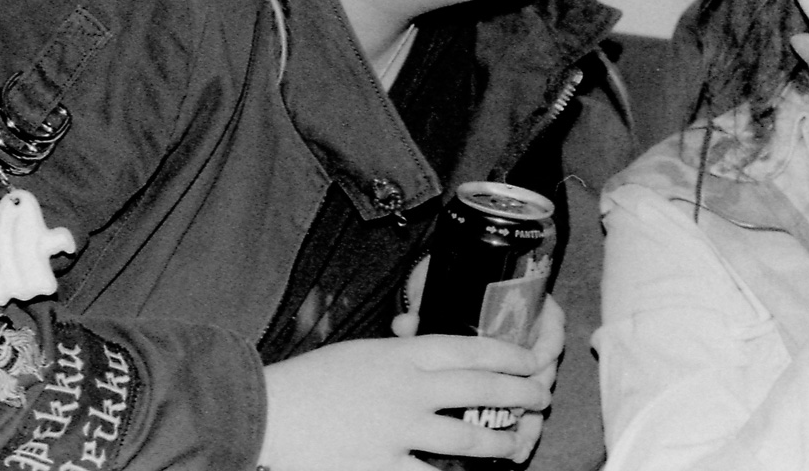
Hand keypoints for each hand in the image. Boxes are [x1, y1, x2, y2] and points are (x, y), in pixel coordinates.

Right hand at [258, 311, 557, 470]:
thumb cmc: (312, 381)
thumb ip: (403, 355)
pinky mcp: (383, 465)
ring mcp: (399, 429)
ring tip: (516, 443)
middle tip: (539, 397)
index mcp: (403, 354)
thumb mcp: (365, 353)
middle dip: (521, 393)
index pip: (471, 349)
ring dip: (501, 442)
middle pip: (482, 388)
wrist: (270, 411)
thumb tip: (434, 358)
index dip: (509, 355)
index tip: (530, 359)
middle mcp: (409, 389)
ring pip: (470, 437)